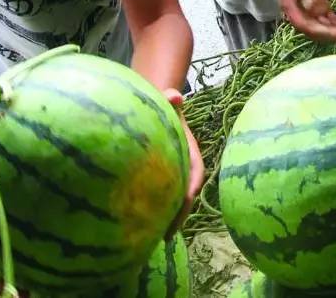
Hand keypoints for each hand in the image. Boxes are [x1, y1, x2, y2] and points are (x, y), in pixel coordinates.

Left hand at [162, 89, 203, 233]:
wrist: (161, 108)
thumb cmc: (164, 106)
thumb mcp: (168, 102)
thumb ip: (170, 99)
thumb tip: (174, 96)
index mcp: (192, 153)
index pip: (195, 176)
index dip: (189, 195)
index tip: (181, 210)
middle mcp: (186, 168)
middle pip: (186, 196)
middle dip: (178, 216)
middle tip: (165, 236)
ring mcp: (175, 175)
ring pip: (174, 200)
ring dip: (167, 218)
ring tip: (152, 238)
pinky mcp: (161, 179)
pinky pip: (161, 198)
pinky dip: (155, 212)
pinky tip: (140, 225)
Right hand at [271, 0, 335, 43]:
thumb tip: (309, 5)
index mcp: (292, 9)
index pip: (307, 26)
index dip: (322, 32)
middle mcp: (300, 14)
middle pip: (316, 30)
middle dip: (332, 34)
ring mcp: (308, 12)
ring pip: (322, 26)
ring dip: (335, 31)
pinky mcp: (317, 6)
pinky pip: (326, 19)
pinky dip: (335, 24)